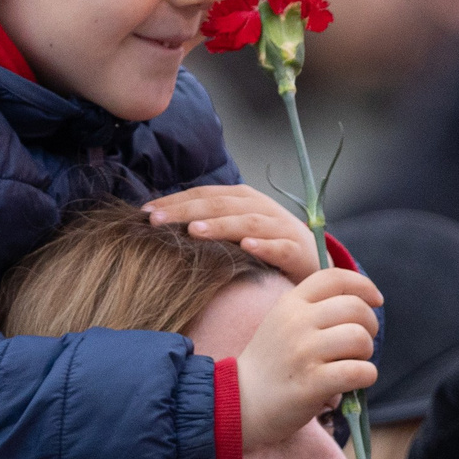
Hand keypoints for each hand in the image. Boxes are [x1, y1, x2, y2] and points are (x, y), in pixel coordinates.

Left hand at [147, 187, 336, 284]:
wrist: (313, 264)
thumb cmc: (265, 247)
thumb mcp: (235, 230)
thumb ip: (208, 224)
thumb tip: (161, 224)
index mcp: (242, 200)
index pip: (204, 194)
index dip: (175, 201)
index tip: (144, 213)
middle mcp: (261, 208)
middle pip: (221, 205)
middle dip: (186, 210)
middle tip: (156, 221)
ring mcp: (281, 228)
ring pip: (248, 222)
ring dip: (220, 225)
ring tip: (194, 231)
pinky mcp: (298, 251)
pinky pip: (280, 247)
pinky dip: (264, 245)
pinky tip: (247, 246)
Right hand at [236, 268, 381, 447]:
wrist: (239, 402)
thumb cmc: (270, 364)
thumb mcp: (282, 322)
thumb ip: (314, 308)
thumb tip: (362, 302)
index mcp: (290, 303)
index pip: (335, 278)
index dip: (363, 285)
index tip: (375, 300)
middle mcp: (297, 322)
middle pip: (356, 308)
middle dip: (369, 326)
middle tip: (360, 344)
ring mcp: (304, 352)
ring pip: (360, 338)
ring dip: (366, 353)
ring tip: (353, 363)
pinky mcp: (312, 383)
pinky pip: (359, 371)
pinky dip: (366, 376)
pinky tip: (355, 382)